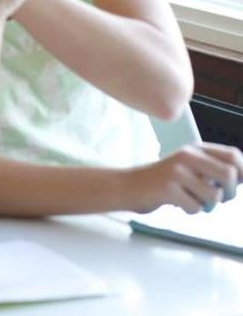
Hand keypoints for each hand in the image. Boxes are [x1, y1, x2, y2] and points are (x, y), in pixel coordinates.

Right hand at [124, 143, 242, 213]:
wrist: (128, 186)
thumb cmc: (163, 181)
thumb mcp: (187, 167)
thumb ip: (211, 169)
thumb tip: (241, 179)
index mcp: (195, 149)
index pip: (233, 155)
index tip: (239, 185)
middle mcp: (187, 156)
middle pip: (228, 174)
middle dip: (231, 193)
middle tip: (222, 200)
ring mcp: (176, 171)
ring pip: (214, 196)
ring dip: (207, 205)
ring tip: (192, 200)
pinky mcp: (167, 188)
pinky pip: (196, 207)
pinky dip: (191, 211)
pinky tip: (178, 204)